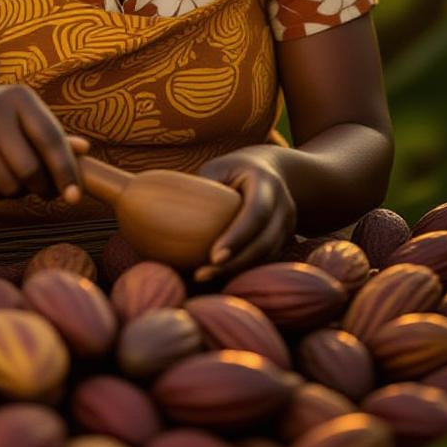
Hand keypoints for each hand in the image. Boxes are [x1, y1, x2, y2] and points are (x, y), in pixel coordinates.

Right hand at [0, 82, 89, 203]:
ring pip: (9, 185)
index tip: (75, 196)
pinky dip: (3, 191)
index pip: (49, 139)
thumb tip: (85, 150)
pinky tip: (0, 175)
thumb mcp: (27, 112)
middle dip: (44, 188)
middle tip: (48, 190)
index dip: (65, 171)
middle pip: (29, 169)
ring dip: (23, 192)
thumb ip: (55, 134)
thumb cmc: (2, 112)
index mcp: (19, 98)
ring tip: (22, 179)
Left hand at [193, 149, 296, 282]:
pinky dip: (243, 271)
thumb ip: (201, 184)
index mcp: (267, 184)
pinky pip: (265, 262)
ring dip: (236, 272)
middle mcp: (284, 208)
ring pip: (266, 257)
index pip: (256, 213)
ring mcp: (288, 227)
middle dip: (234, 263)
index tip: (213, 257)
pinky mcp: (285, 243)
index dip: (237, 237)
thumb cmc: (234, 170)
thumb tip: (158, 201)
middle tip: (201, 275)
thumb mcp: (219, 168)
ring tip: (203, 278)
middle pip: (264, 242)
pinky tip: (219, 277)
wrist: (273, 172)